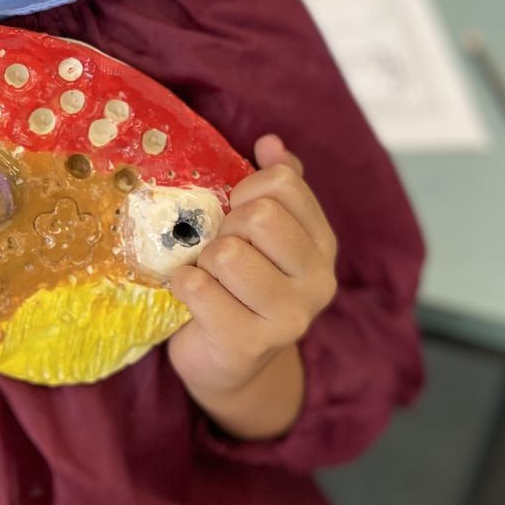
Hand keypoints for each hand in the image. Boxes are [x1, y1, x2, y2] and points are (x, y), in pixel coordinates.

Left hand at [167, 136, 336, 430]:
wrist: (228, 362)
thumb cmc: (239, 285)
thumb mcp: (263, 234)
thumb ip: (275, 185)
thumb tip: (271, 142)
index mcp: (322, 244)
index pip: (284, 183)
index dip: (245, 189)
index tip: (235, 210)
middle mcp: (318, 281)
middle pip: (258, 216)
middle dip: (224, 225)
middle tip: (218, 248)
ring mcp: (288, 318)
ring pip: (227, 253)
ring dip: (202, 259)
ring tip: (208, 274)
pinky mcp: (247, 344)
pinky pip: (197, 287)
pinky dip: (182, 283)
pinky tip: (190, 295)